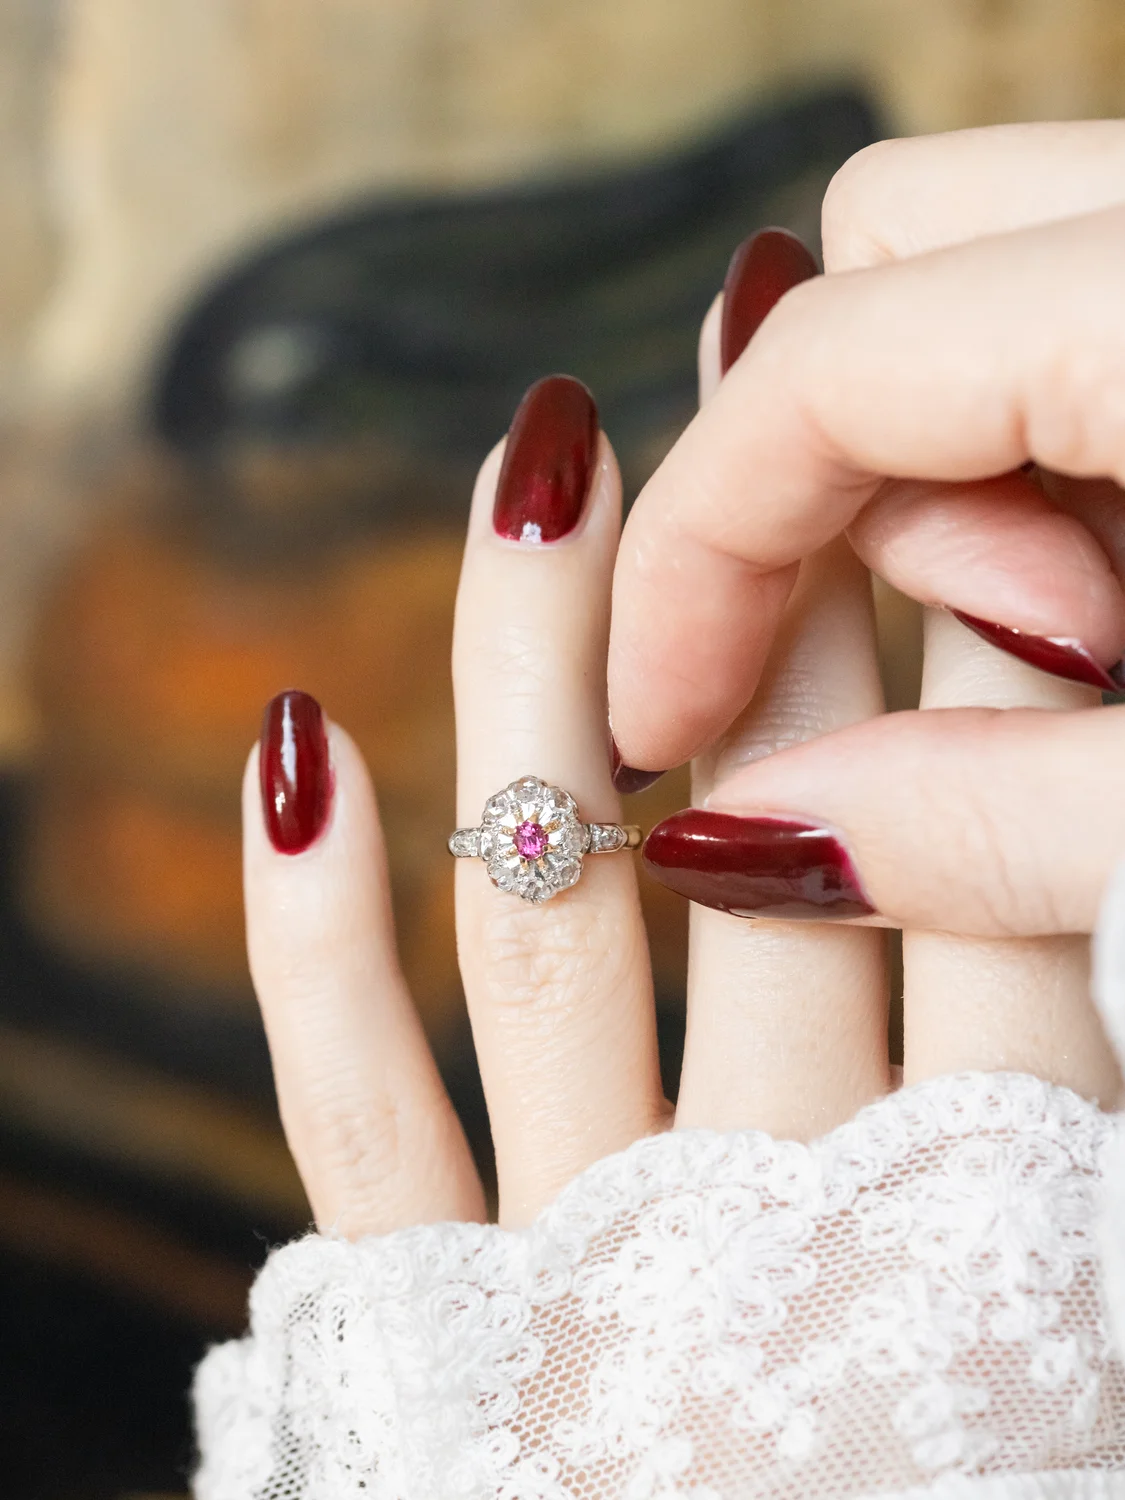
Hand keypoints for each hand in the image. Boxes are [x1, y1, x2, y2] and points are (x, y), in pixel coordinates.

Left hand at [240, 376, 1117, 1244]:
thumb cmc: (987, 1498)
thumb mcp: (1083, 1252)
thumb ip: (1072, 1067)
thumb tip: (1070, 850)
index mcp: (977, 1198)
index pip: (978, 864)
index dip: (977, 658)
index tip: (941, 483)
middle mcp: (768, 1210)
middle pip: (765, 834)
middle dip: (770, 594)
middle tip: (751, 378)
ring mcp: (579, 1252)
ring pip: (546, 917)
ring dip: (533, 667)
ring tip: (531, 466)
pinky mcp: (428, 1315)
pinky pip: (355, 1106)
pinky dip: (309, 934)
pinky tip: (296, 741)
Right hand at [608, 120, 1124, 773]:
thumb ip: (984, 826)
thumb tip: (739, 835)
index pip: (818, 369)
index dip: (686, 564)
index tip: (653, 724)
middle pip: (877, 270)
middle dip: (841, 502)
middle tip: (1002, 667)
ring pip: (980, 294)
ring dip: (967, 501)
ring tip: (1101, 660)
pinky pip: (1087, 325)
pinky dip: (1067, 470)